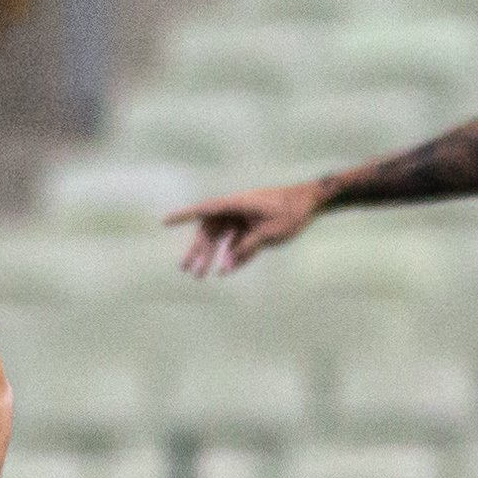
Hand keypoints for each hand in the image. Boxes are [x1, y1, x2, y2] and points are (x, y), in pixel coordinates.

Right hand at [168, 181, 325, 277]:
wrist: (312, 202)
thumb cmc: (291, 212)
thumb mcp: (269, 232)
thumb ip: (246, 249)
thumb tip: (226, 267)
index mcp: (236, 204)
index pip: (204, 210)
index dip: (183, 216)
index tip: (165, 222)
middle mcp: (235, 210)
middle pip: (209, 231)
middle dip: (198, 251)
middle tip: (187, 270)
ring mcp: (243, 218)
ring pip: (220, 239)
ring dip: (211, 256)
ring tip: (201, 275)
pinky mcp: (251, 226)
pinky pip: (236, 242)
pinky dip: (231, 255)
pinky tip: (228, 270)